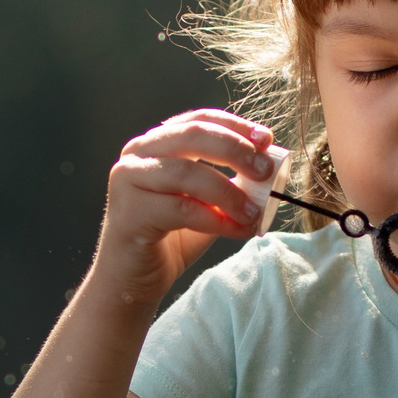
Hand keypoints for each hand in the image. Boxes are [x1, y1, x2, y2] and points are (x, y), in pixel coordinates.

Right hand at [90, 108, 275, 306]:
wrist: (133, 277)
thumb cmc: (171, 235)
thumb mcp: (206, 201)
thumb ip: (231, 182)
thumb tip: (269, 168)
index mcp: (156, 142)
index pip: (199, 120)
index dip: (235, 126)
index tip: (266, 140)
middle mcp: (137, 153)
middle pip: (192, 136)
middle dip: (235, 150)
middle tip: (264, 171)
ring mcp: (128, 180)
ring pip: (187, 173)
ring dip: (228, 192)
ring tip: (253, 212)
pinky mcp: (129, 213)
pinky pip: (182, 210)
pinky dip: (216, 219)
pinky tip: (237, 229)